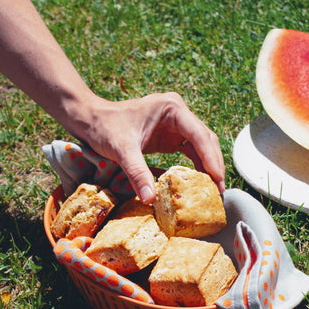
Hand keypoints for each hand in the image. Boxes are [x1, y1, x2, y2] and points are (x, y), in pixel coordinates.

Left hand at [69, 91, 225, 203]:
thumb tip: (151, 200)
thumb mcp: (121, 150)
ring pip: (202, 147)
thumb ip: (138, 174)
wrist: (89, 119)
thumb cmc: (104, 127)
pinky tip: (198, 184)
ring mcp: (176, 125)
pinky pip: (191, 152)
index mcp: (171, 109)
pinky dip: (196, 168)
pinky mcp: (171, 136)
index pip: (199, 134)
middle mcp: (178, 114)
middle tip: (218, 190)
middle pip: (206, 140)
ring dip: (208, 168)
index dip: (211, 158)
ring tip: (213, 191)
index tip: (217, 179)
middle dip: (214, 165)